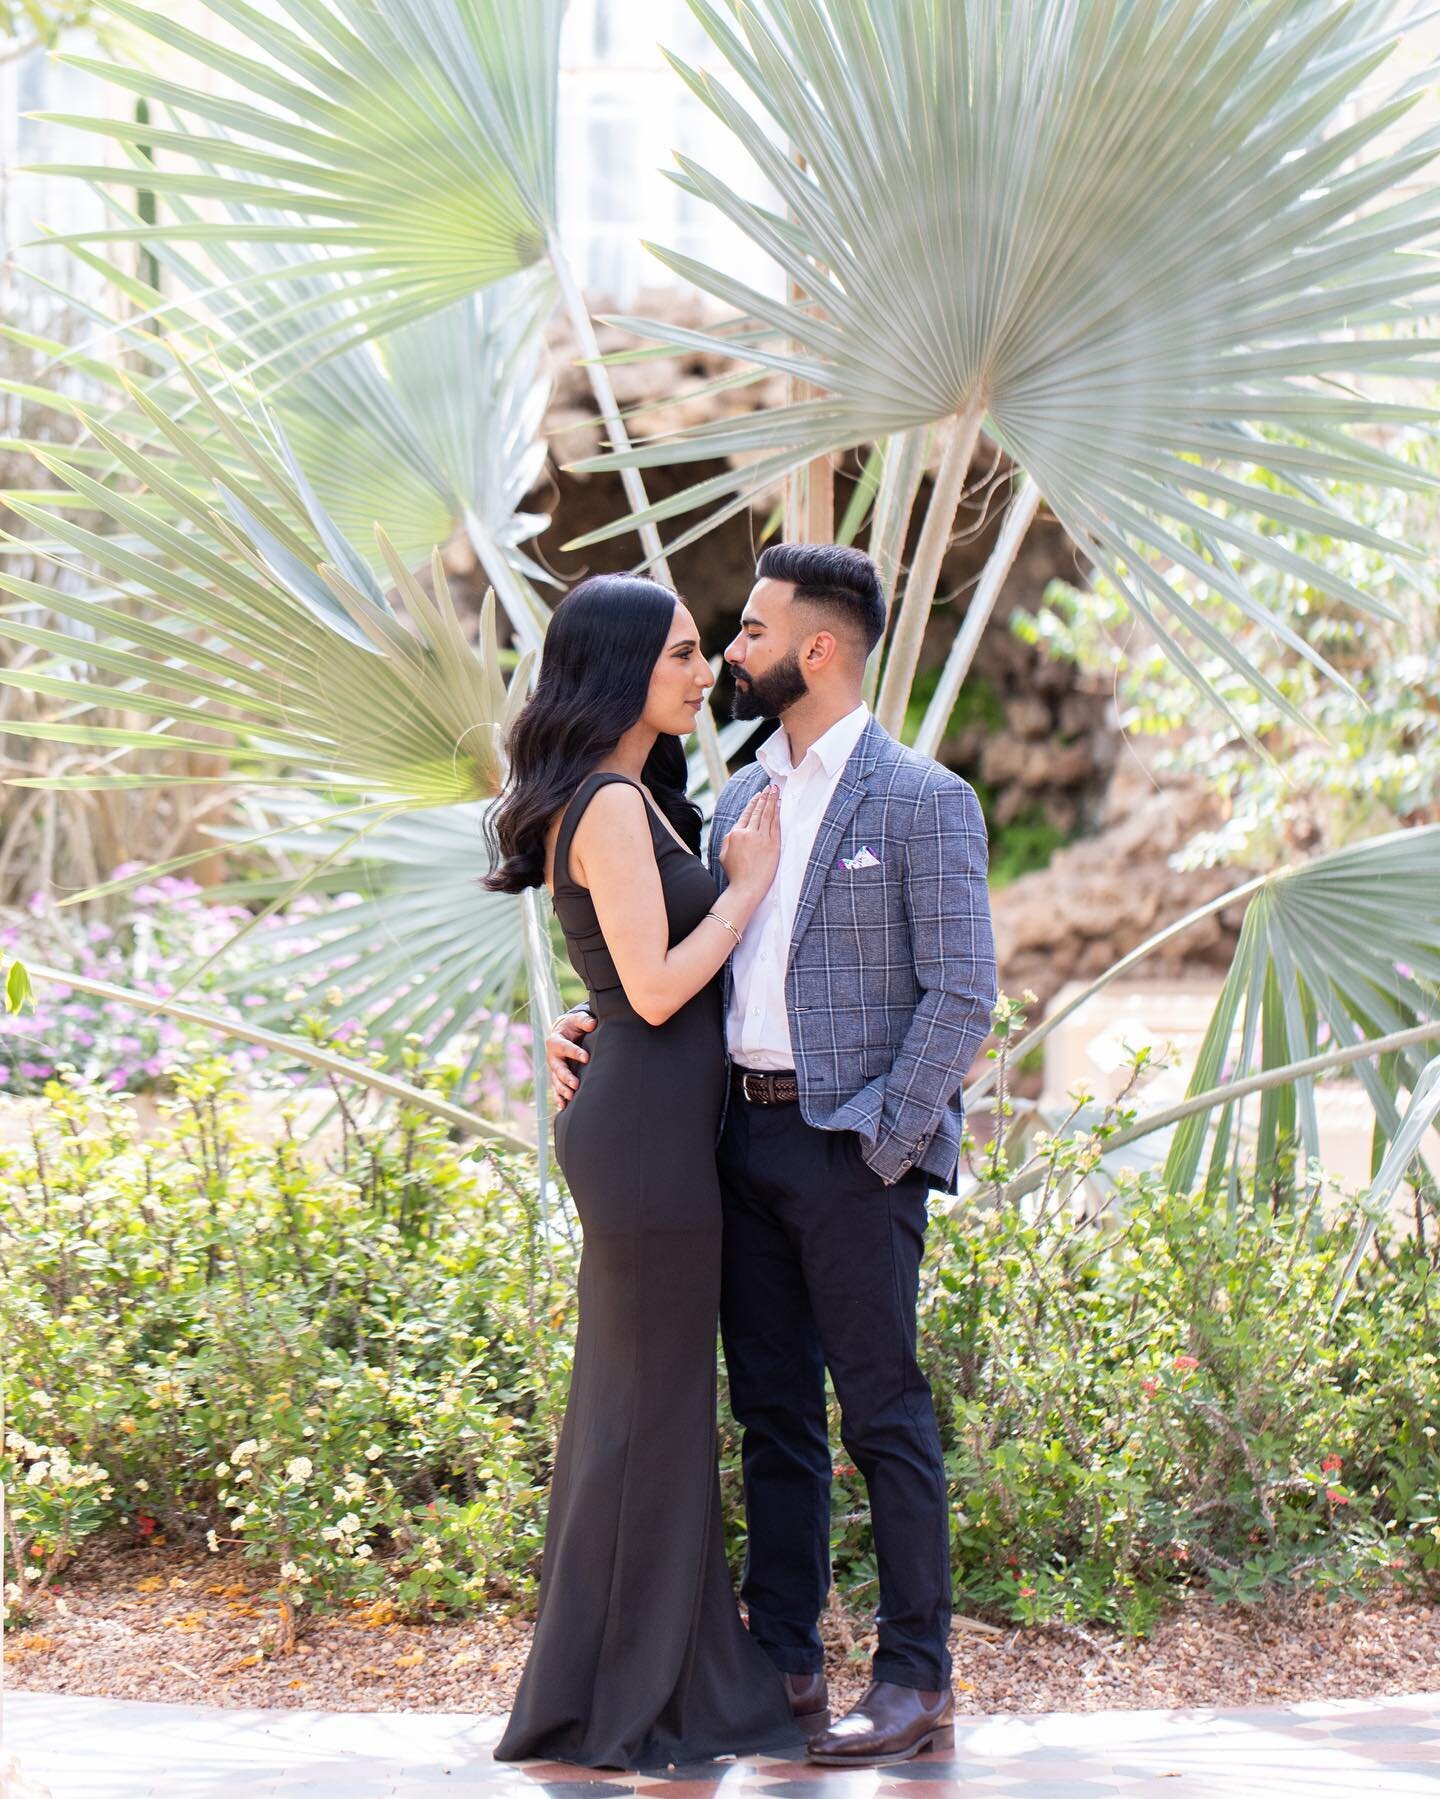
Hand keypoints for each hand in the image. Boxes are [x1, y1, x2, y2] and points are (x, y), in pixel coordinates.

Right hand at [546, 1009, 595, 1110]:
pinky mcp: (556, 1077)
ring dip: (562, 1089)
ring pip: (556, 1081)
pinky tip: (563, 1107)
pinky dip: (558, 1098)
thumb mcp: (577, 1020)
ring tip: (571, 1097)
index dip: (575, 1052)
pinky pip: (556, 1089)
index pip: (565, 1047)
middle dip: (566, 1077)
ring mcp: (553, 1069)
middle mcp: (552, 1057)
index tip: (586, 1058)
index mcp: (556, 1041)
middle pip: (558, 1068)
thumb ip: (584, 1020)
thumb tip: (592, 1023)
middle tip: (576, 1084)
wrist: (563, 1032)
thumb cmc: (573, 1026)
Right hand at [718, 784, 780, 898]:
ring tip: (776, 791)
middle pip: (758, 811)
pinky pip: (776, 825)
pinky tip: (779, 805)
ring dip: (772, 801)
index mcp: (735, 834)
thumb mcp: (723, 855)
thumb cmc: (735, 875)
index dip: (753, 803)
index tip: (759, 795)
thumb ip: (729, 839)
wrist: (746, 888)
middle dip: (765, 797)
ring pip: (768, 815)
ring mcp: (761, 838)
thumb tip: (735, 830)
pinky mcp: (773, 845)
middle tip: (770, 787)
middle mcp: (748, 833)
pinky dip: (778, 813)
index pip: (746, 814)